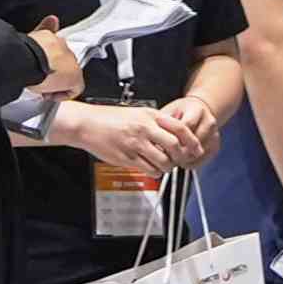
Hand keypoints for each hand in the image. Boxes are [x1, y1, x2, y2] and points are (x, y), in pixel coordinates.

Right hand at [47, 98, 187, 177]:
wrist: (87, 124)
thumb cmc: (110, 118)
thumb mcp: (137, 112)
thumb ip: (155, 121)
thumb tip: (173, 132)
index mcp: (149, 116)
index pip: (179, 127)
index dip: (191, 139)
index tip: (195, 147)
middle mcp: (144, 129)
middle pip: (175, 146)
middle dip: (181, 156)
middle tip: (179, 159)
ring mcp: (135, 144)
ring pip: (163, 161)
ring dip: (167, 166)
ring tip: (164, 165)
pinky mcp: (127, 158)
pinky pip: (148, 169)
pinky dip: (154, 171)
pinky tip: (151, 167)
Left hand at [161, 80, 241, 159]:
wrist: (199, 110)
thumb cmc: (181, 111)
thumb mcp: (169, 111)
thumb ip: (163, 123)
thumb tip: (154, 141)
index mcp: (197, 110)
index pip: (184, 127)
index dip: (170, 136)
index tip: (158, 142)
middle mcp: (209, 122)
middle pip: (191, 143)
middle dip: (175, 150)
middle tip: (162, 153)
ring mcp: (214, 136)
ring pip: (195, 154)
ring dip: (181, 158)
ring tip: (169, 156)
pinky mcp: (215, 147)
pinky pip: (200, 161)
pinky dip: (188, 163)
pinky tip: (179, 159)